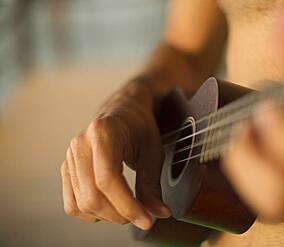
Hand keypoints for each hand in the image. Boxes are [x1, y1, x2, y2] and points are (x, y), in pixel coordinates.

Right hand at [60, 84, 169, 229]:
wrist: (124, 111)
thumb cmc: (140, 127)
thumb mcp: (153, 152)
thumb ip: (152, 185)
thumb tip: (158, 214)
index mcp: (103, 132)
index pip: (108, 180)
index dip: (128, 206)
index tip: (147, 220)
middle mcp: (80, 143)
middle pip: (92, 196)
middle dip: (119, 214)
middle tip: (141, 216)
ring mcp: (70, 156)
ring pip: (81, 203)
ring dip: (107, 216)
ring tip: (128, 209)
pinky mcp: (67, 168)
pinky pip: (72, 204)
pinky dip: (91, 213)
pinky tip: (109, 206)